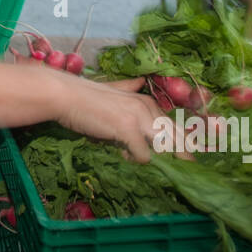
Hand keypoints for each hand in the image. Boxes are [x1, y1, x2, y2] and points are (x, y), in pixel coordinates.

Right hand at [55, 75, 190, 162]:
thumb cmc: (85, 97)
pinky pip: (144, 155)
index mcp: (146, 101)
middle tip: (186, 170)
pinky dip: (136, 160)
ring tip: (155, 167)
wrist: (65, 95)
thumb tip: (140, 81)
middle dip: (184, 156)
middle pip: (177, 137)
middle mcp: (147, 107)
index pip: (174, 127)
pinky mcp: (128, 129)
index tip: (186, 160)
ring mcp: (139, 117)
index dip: (181, 144)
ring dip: (162, 161)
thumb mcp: (113, 91)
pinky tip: (123, 153)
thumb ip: (128, 88)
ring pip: (166, 146)